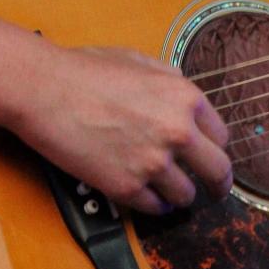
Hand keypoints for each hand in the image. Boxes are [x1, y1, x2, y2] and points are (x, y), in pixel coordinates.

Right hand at [17, 43, 231, 215]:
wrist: (46, 90)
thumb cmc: (84, 70)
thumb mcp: (137, 60)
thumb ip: (169, 80)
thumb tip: (183, 97)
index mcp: (184, 97)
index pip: (221, 136)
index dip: (214, 147)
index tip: (210, 156)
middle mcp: (177, 131)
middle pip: (218, 173)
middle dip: (217, 184)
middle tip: (213, 191)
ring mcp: (153, 162)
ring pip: (186, 196)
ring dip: (177, 194)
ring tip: (164, 188)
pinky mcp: (127, 187)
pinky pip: (155, 208)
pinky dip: (151, 204)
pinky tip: (140, 192)